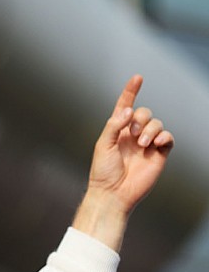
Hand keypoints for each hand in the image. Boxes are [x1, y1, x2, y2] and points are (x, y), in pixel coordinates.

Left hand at [73, 75, 173, 249]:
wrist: (114, 193)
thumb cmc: (103, 171)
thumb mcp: (102, 144)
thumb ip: (114, 125)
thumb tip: (129, 110)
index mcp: (116, 130)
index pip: (125, 106)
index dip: (131, 91)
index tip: (138, 77)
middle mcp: (132, 134)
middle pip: (144, 112)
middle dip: (141, 118)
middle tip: (133, 134)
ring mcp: (146, 144)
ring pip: (157, 123)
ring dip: (151, 129)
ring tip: (142, 144)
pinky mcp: (159, 154)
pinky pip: (168, 137)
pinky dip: (164, 136)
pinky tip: (156, 144)